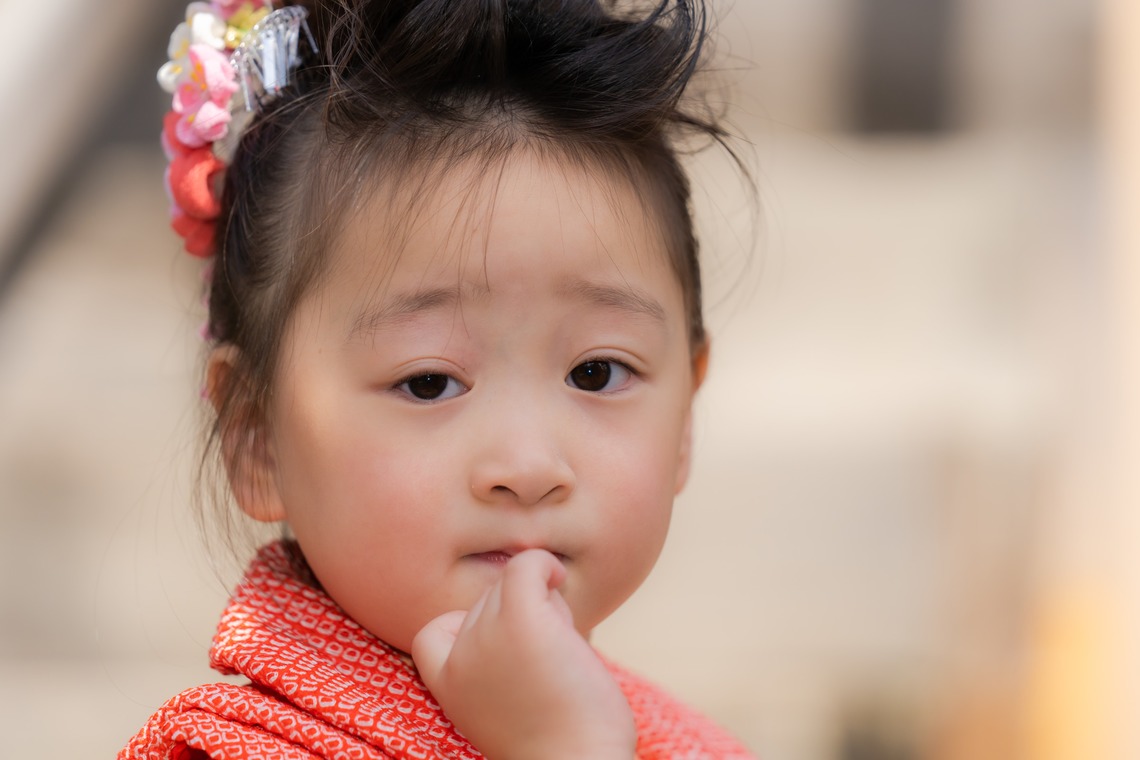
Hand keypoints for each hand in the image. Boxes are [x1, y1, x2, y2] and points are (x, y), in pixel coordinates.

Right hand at [412, 550, 636, 759]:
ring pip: (509, 584)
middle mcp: (459, 658)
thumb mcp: (508, 704)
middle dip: (520, 617)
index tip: (501, 641)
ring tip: (562, 643)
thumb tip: (526, 597)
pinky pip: (525, 565)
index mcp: (448, 686)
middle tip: (551, 658)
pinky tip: (558, 577)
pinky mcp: (520, 620)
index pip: (431, 635)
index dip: (466, 627)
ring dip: (542, 601)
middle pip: (484, 603)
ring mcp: (485, 636)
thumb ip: (497, 662)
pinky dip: (543, 565)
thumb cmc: (565, 741)